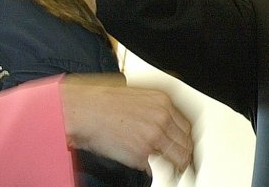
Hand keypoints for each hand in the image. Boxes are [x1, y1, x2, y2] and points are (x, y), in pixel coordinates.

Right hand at [60, 73, 193, 173]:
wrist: (82, 111)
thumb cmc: (100, 102)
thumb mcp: (135, 96)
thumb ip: (153, 110)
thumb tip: (162, 125)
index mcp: (162, 101)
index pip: (186, 126)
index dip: (186, 140)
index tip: (185, 147)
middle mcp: (162, 117)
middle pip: (186, 143)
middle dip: (185, 155)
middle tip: (183, 163)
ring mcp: (154, 136)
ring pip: (178, 158)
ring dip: (176, 166)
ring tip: (173, 171)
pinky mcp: (142, 154)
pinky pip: (158, 168)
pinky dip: (157, 172)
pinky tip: (155, 171)